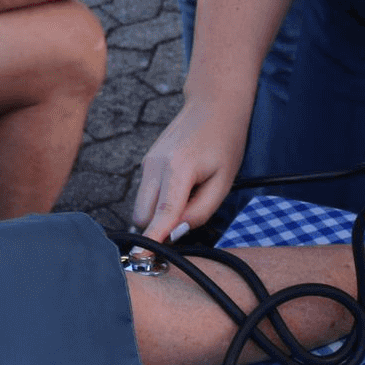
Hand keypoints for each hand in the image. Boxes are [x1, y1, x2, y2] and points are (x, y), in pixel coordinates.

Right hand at [132, 98, 249, 241]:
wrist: (213, 105)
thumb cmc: (224, 142)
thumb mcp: (224, 181)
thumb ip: (201, 211)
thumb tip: (177, 232)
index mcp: (178, 169)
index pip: (161, 214)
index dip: (152, 239)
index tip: (139, 259)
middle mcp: (155, 165)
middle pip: (144, 216)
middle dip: (159, 228)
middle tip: (187, 221)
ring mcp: (147, 162)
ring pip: (141, 206)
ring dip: (159, 214)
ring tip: (189, 196)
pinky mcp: (146, 161)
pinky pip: (145, 193)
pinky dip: (158, 201)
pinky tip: (182, 187)